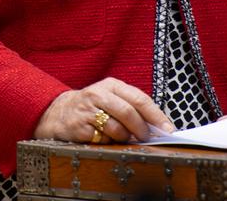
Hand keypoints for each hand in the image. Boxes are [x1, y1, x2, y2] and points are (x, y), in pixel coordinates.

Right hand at [34, 77, 176, 142]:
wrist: (58, 112)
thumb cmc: (92, 107)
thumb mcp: (110, 98)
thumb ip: (132, 107)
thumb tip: (158, 127)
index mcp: (111, 85)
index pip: (140, 99)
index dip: (156, 116)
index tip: (168, 130)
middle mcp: (98, 94)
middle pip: (129, 113)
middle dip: (142, 129)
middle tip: (147, 138)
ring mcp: (88, 110)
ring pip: (117, 128)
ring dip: (125, 138)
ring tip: (123, 138)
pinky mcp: (80, 126)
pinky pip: (103, 139)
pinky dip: (109, 142)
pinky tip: (105, 138)